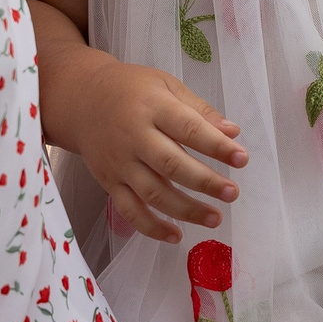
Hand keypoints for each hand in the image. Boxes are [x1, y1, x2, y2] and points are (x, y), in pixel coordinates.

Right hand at [54, 57, 246, 241]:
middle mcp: (134, 137)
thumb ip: (199, 110)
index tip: (242, 159)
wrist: (81, 100)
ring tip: (215, 218)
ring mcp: (120, 163)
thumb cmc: (132, 90)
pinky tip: (176, 236)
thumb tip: (233, 132)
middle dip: (205, 182)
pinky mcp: (109, 182)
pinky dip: (151, 227)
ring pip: (153, 193)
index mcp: (152, 107)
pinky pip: (129, 210)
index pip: (188, 129)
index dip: (216, 146)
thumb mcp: (166, 85)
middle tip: (233, 194)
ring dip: (185, 210)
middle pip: (171, 165)